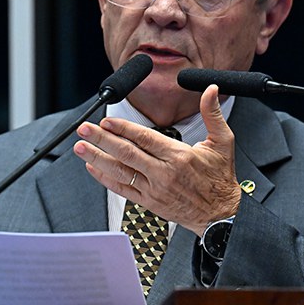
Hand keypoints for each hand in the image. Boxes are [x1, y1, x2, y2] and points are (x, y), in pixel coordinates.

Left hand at [74, 84, 240, 234]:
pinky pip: (122, 189)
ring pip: (120, 171)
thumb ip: (212, 114)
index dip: (122, 128)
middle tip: (84, 129)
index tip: (106, 121)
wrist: (221, 215)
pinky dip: (105, 178)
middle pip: (126, 153)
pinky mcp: (149, 203)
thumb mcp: (222, 142)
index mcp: (179, 156)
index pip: (144, 138)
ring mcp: (154, 189)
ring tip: (80, 147)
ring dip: (97, 158)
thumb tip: (210, 89)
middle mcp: (163, 173)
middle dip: (101, 140)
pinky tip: (93, 167)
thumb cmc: (220, 179)